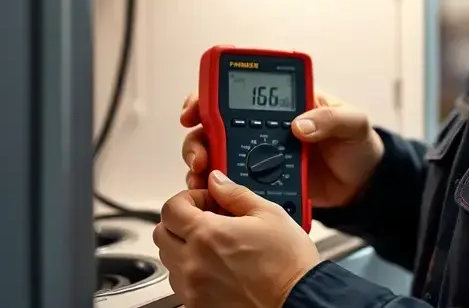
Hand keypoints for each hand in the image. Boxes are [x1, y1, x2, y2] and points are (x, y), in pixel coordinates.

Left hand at [153, 170, 319, 307]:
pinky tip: (217, 267)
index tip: (206, 200)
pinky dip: (192, 271)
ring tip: (214, 245)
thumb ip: (236, 193)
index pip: (171, 208)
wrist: (297, 300)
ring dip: (184, 246)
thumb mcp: (269, 214)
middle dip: (180, 221)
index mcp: (207, 234)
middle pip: (162, 233)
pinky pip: (181, 284)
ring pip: (169, 259)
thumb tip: (218, 181)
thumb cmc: (288, 263)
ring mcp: (193, 288)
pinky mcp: (198, 306)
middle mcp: (193, 263)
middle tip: (206, 219)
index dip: (187, 198)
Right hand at [181, 90, 383, 207]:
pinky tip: (213, 196)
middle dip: (197, 136)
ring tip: (202, 176)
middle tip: (200, 155)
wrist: (361, 184)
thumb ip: (330, 118)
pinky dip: (216, 187)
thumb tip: (300, 125)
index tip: (195, 109)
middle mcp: (263, 125)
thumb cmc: (357, 144)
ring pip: (216, 153)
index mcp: (284, 103)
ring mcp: (259, 152)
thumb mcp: (352, 122)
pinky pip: (230, 181)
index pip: (239, 91)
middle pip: (214, 124)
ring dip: (201, 162)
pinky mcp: (260, 179)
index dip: (209, 95)